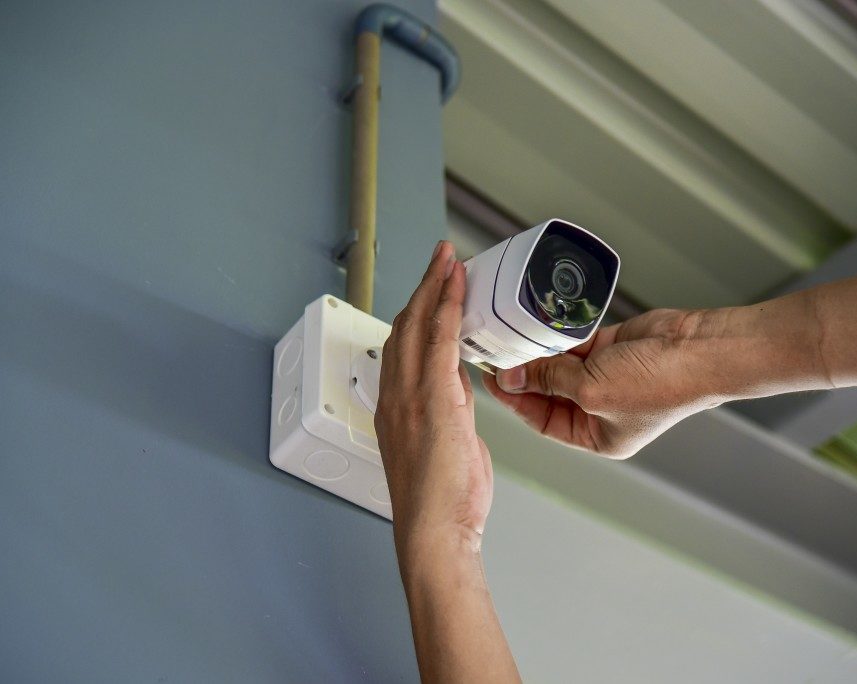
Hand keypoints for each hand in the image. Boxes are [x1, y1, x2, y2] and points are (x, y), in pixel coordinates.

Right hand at [375, 240, 492, 556]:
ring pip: (418, 326)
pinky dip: (447, 310)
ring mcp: (409, 397)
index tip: (432, 288)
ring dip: (434, 288)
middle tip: (440, 258)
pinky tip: (456, 288)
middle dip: (424, 287)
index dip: (417, 311)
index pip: (404, 345)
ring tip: (448, 261)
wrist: (435, 532)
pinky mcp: (432, 400)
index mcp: (396, 407)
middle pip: (405, 326)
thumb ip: (452, 410)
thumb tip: (461, 387)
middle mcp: (395, 396)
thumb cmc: (443, 501)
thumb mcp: (449, 444)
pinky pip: (439, 342)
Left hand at [482, 308, 719, 458]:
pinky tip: (537, 323)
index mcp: (597, 436)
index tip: (493, 378)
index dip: (515, 399)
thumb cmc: (660, 385)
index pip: (541, 419)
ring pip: (559, 364)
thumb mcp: (591, 390)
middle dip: (524, 373)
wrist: (698, 349)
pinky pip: (575, 343)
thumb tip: (510, 376)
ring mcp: (606, 378)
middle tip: (496, 352)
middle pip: (547, 391)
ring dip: (539, 351)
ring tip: (511, 335)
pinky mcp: (612, 349)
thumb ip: (548, 380)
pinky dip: (558, 334)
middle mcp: (599, 409)